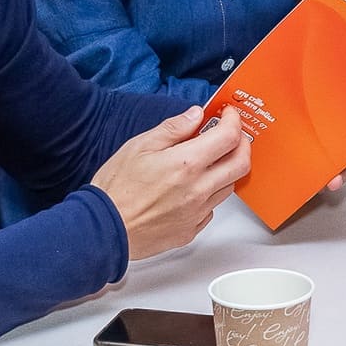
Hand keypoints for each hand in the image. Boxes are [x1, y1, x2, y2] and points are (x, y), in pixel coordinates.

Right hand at [90, 104, 251, 258]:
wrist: (103, 229)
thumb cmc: (115, 189)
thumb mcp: (139, 146)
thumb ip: (173, 129)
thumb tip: (195, 115)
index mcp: (186, 164)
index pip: (229, 137)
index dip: (233, 121)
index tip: (227, 115)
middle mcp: (198, 189)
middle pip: (241, 163)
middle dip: (242, 143)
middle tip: (230, 135)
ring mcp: (197, 212)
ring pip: (229, 186)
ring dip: (226, 169)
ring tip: (208, 161)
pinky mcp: (191, 230)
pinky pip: (212, 208)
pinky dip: (209, 193)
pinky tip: (193, 188)